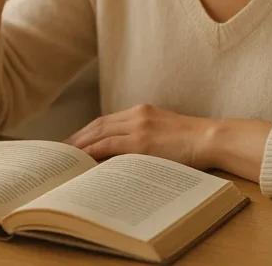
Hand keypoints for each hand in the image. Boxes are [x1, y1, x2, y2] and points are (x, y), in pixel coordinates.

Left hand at [64, 104, 217, 169]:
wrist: (211, 138)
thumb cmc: (193, 141)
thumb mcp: (164, 133)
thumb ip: (144, 137)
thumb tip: (124, 156)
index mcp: (141, 111)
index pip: (105, 120)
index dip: (86, 131)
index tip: (73, 142)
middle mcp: (136, 115)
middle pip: (97, 125)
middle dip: (77, 137)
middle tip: (60, 151)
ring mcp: (138, 127)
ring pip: (99, 134)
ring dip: (80, 145)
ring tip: (66, 158)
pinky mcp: (141, 141)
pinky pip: (109, 146)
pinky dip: (92, 152)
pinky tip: (82, 160)